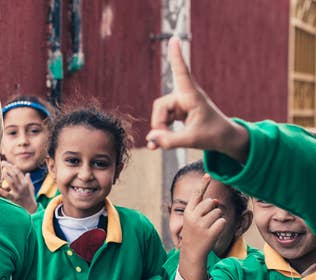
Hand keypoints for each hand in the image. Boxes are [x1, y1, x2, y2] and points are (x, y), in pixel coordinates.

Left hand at [0, 161, 37, 212]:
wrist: (31, 208)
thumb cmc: (30, 197)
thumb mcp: (31, 188)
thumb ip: (28, 180)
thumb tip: (27, 173)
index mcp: (26, 183)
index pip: (19, 172)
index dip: (13, 167)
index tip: (7, 164)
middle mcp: (22, 186)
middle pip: (15, 175)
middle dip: (9, 168)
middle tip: (3, 163)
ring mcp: (18, 192)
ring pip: (12, 182)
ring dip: (6, 176)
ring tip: (2, 171)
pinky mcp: (14, 199)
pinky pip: (7, 194)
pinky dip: (1, 191)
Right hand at [146, 37, 248, 162]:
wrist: (224, 138)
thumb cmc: (213, 135)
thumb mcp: (192, 140)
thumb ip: (170, 141)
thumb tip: (151, 138)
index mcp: (192, 96)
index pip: (182, 73)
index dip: (176, 57)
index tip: (174, 39)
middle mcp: (185, 96)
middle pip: (161, 106)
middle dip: (158, 124)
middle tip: (159, 142)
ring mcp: (180, 104)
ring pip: (159, 114)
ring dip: (159, 129)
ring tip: (159, 145)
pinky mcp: (178, 112)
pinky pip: (162, 120)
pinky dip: (159, 132)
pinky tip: (156, 144)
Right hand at [177, 174, 226, 279]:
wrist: (192, 252)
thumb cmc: (194, 232)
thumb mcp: (194, 219)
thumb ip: (203, 208)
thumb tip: (217, 200)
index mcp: (188, 212)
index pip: (196, 195)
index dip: (203, 184)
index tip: (208, 174)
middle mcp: (193, 217)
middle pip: (211, 202)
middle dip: (213, 208)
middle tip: (207, 220)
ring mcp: (202, 225)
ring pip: (218, 212)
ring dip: (217, 218)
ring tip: (209, 227)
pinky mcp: (211, 232)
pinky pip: (223, 221)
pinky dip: (221, 226)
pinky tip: (213, 232)